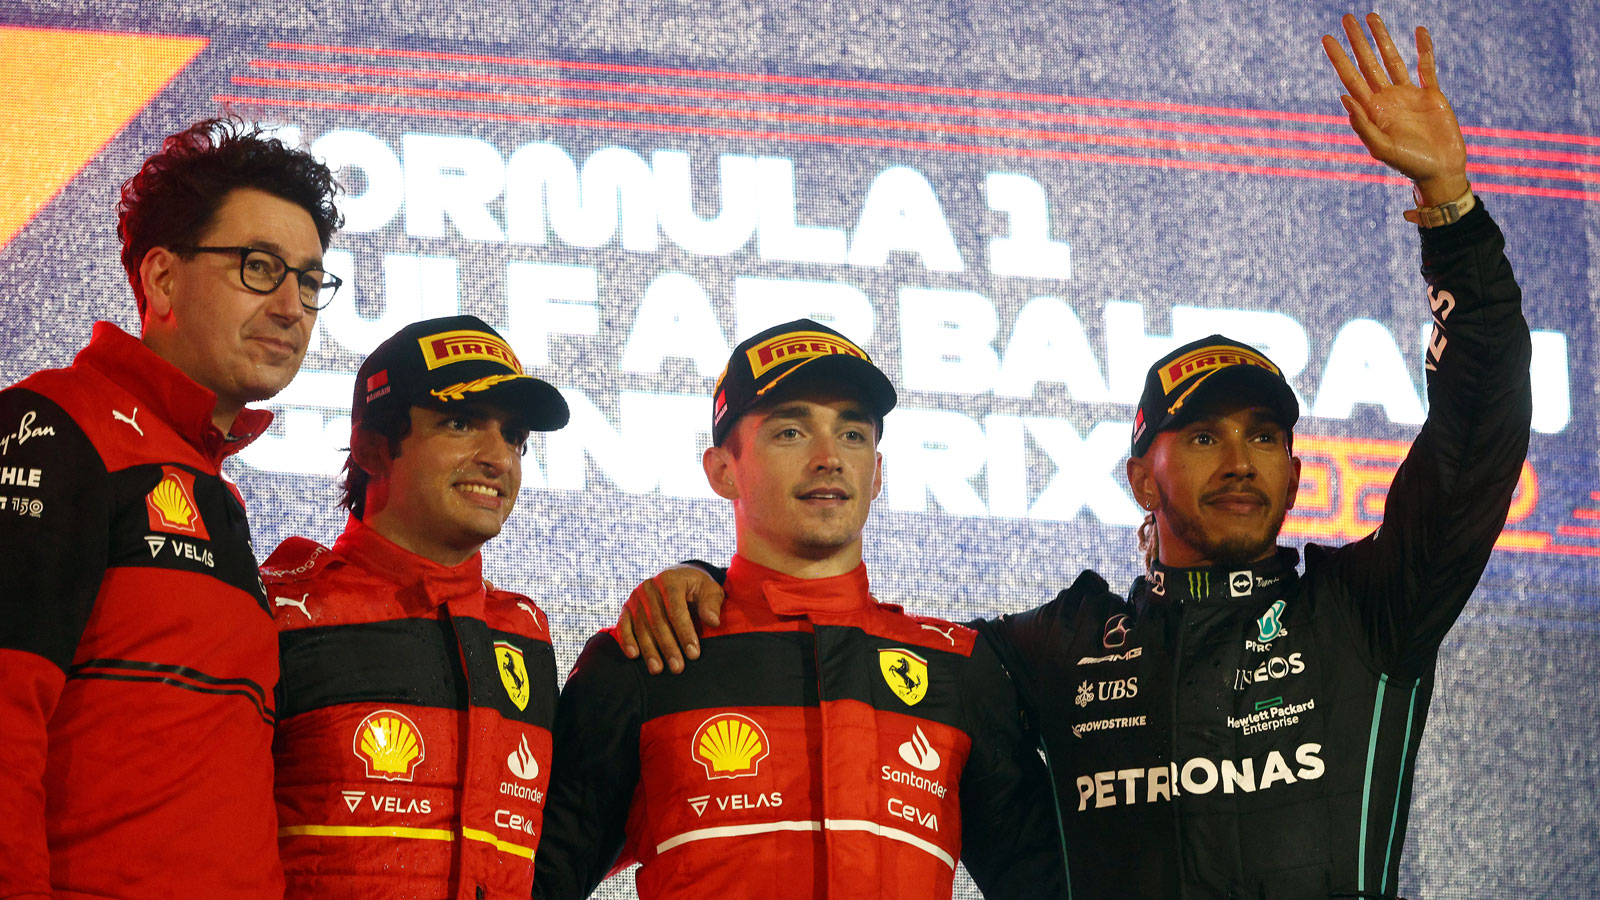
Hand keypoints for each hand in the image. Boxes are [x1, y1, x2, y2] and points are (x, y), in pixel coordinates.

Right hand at [617, 565, 725, 673]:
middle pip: (658, 622)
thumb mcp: (709, 589)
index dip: (685, 633)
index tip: (693, 654)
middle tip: (677, 668)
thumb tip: (713, 621)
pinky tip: (634, 655)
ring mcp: (636, 597)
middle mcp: (649, 587)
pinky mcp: (627, 608)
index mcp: (670, 580)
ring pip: (642, 628)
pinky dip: (627, 641)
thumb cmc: (696, 586)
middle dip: (668, 647)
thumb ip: (711, 603)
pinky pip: (624, 626)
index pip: (676, 611)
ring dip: (650, 651)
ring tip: (658, 669)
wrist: (677, 576)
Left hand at [1322, 13, 1469, 204]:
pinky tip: (1419, 31)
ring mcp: (1408, 95)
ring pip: (1392, 59)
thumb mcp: (1381, 148)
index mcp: (1372, 110)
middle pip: (1368, 63)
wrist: (1440, 171)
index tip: (1327, 39)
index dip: (1339, 58)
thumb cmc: (1409, 165)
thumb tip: (1344, 97)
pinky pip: (1427, 66)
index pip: (1351, 78)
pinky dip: (1424, 49)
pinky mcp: (1431, 95)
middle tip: (1346, 18)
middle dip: (1357, 41)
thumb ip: (1363, 124)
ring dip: (1382, 38)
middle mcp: (1387, 99)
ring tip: (1371, 17)